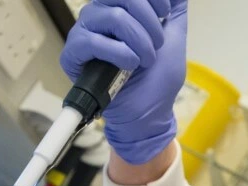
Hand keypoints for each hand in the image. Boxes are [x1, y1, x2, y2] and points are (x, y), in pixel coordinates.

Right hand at [60, 0, 187, 164]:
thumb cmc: (156, 79)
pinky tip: (129, 65)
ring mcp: (84, 32)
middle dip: (149, 19)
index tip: (166, 14)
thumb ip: (175, 11)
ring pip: (112, 17)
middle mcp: (99, 14)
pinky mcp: (73, 54)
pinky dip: (118, 53)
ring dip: (139, 40)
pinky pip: (92, 41)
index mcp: (119, 7)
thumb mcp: (174, 38)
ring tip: (145, 60)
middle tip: (157, 44)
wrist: (147, 113)